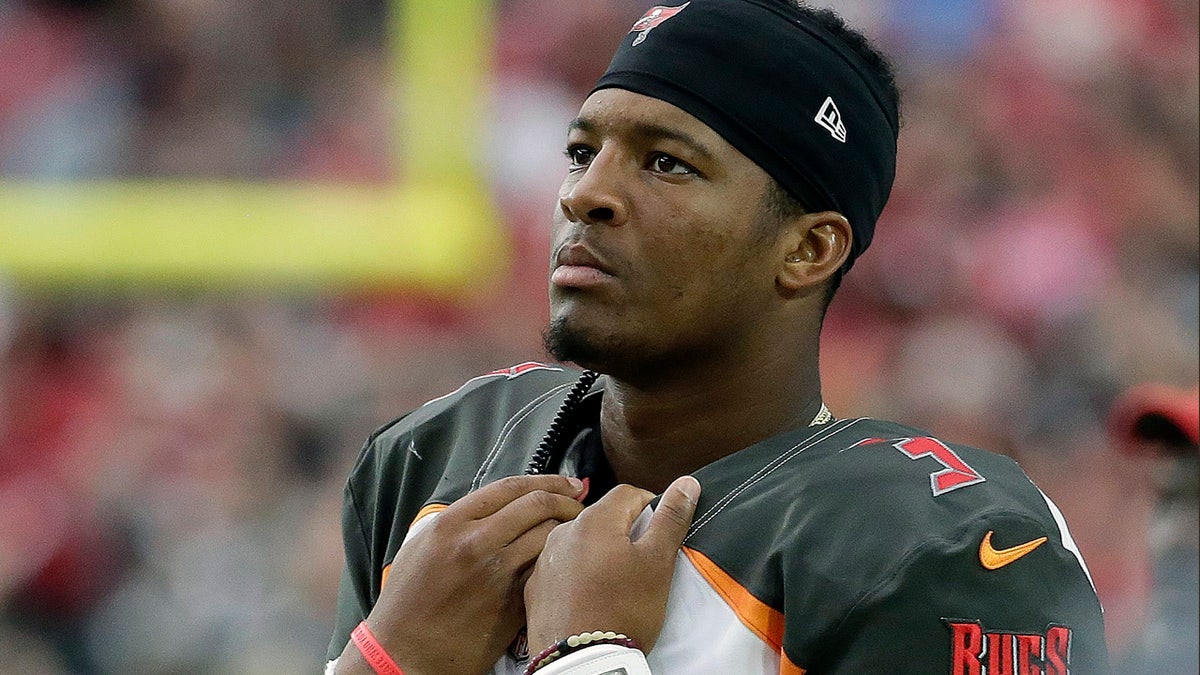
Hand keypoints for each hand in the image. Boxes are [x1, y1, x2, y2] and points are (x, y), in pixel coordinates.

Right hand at [337, 474, 586, 674]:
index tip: (566, 482)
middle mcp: (475, 543)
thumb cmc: (408, 601)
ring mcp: (496, 575)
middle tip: (579, 504)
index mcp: (450, 524)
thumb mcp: (421, 546)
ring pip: (548, 536)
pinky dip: (558, 561)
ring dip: (568, 530)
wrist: (405, 654)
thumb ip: (457, 521)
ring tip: (576, 532)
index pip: (510, 487)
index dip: (547, 480)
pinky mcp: (512, 604)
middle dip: (567, 499)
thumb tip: (498, 506)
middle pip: (537, 505)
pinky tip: (563, 562)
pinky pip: (545, 570)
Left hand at [524, 476, 700, 654]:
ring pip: (580, 541)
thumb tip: (686, 482)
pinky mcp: (534, 586)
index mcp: (594, 520)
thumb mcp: (658, 562)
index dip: (650, 507)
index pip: (628, 493)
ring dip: (598, 550)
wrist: (582, 662)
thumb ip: (671, 518)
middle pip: (602, 516)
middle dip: (624, 530)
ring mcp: (544, 560)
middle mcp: (563, 532)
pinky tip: (589, 594)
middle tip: (641, 561)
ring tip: (615, 580)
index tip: (660, 531)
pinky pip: (561, 566)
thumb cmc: (624, 609)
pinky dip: (577, 572)